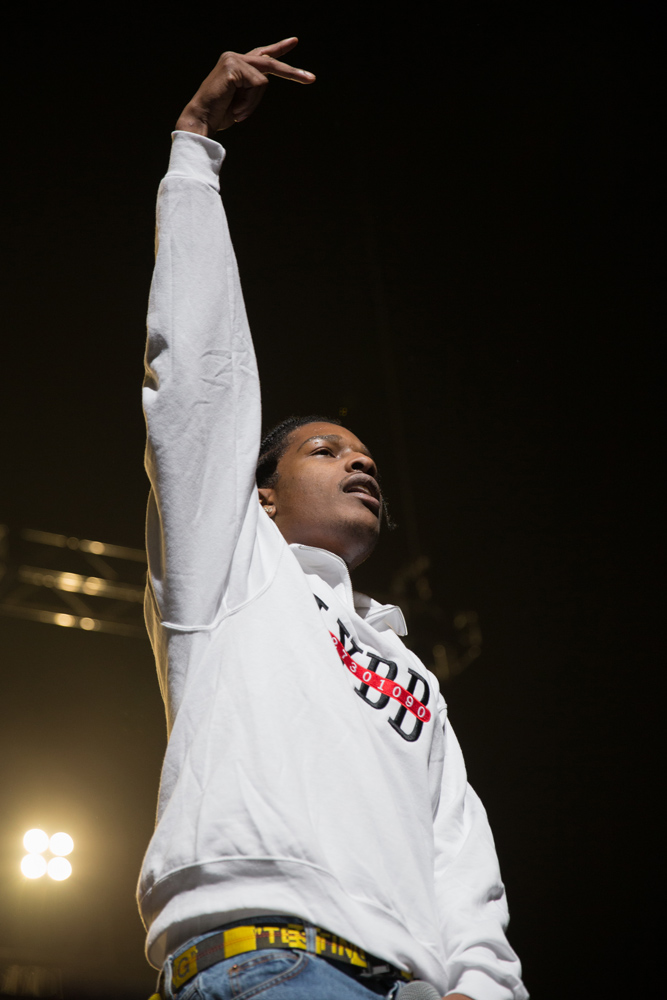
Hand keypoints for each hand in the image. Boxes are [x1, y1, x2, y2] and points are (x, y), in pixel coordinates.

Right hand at [175, 37, 314, 134]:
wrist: (201, 120)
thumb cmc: (218, 115)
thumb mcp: (241, 100)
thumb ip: (252, 89)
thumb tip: (262, 82)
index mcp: (237, 65)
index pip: (262, 54)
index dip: (279, 48)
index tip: (295, 41)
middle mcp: (234, 57)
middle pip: (270, 63)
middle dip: (292, 73)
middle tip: (312, 79)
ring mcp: (233, 59)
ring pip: (264, 81)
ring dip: (253, 103)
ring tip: (238, 112)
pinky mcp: (233, 66)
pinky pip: (257, 86)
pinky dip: (250, 103)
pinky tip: (236, 109)